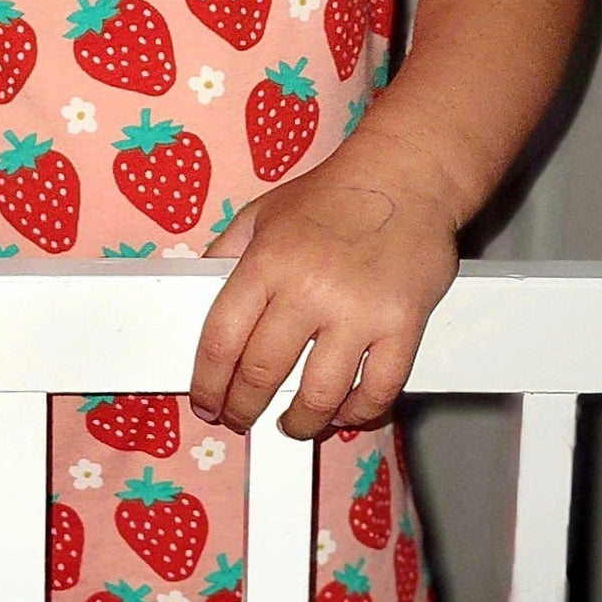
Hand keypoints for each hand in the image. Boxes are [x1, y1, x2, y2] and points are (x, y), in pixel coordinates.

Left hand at [189, 166, 458, 439]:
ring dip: (299, 423)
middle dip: (244, 409)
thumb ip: (225, 253)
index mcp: (267, 262)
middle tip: (241, 418)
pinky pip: (378, 388)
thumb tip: (194, 291)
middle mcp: (309, 289)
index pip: (222, 340)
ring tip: (291, 426)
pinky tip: (344, 413)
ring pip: (319, 395)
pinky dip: (359, 413)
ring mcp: (359, 311)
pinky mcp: (403, 324)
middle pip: (262, 374)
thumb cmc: (332, 195)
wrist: (407, 175)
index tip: (206, 402)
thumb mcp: (261, 213)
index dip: (208, 384)